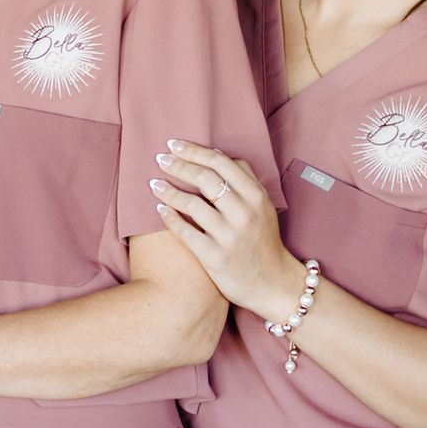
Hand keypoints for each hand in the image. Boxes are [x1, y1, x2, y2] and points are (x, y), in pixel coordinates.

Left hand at [150, 139, 307, 320]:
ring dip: (168, 191)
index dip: (194, 150)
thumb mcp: (263, 206)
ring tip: (154, 183)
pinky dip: (169, 218)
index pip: (220, 163)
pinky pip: (185, 232)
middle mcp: (243, 213)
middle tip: (160, 159)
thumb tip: (218, 154)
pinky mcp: (215, 257)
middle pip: (204, 179)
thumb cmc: (263, 239)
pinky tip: (159, 209)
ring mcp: (229, 236)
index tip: (174, 144)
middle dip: (178, 165)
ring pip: (192, 205)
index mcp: (255, 196)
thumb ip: (245, 178)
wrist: (273, 283)